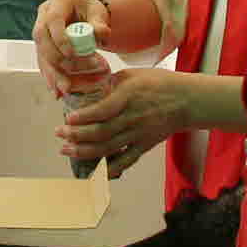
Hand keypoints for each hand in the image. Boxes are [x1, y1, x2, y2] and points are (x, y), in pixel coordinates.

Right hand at [33, 0, 113, 87]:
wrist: (85, 13)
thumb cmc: (92, 12)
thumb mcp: (99, 13)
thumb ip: (100, 24)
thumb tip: (102, 34)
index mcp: (58, 1)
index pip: (53, 21)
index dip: (59, 39)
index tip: (71, 54)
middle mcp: (44, 13)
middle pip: (41, 38)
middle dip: (56, 58)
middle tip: (74, 69)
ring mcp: (41, 29)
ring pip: (41, 52)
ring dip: (53, 72)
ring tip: (65, 88)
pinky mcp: (42, 44)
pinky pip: (43, 61)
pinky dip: (51, 77)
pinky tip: (57, 91)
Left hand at [57, 66, 204, 173]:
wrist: (187, 100)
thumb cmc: (159, 83)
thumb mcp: (131, 75)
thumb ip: (108, 83)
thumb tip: (86, 90)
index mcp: (128, 97)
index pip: (103, 110)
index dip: (83, 117)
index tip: (68, 118)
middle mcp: (132, 118)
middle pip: (101, 133)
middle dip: (77, 136)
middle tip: (60, 134)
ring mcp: (139, 134)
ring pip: (109, 148)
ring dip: (85, 152)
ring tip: (67, 150)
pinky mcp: (145, 145)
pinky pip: (126, 161)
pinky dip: (110, 169)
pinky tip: (95, 171)